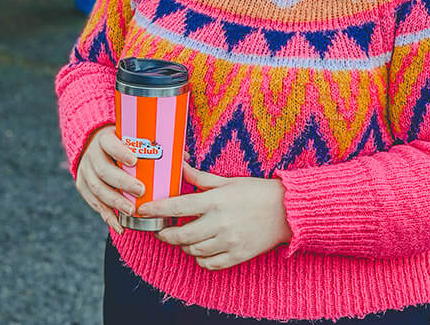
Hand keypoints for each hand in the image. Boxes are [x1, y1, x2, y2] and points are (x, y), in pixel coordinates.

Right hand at [75, 125, 144, 234]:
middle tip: (140, 190)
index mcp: (104, 139)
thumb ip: (153, 147)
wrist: (92, 146)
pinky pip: (94, 204)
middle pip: (104, 170)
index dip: (120, 152)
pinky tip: (120, 226)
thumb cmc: (119, 142)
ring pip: (97, 188)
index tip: (135, 160)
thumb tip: (184, 157)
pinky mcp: (83, 186)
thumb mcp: (129, 137)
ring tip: (131, 211)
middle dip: (122, 182)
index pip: (109, 144)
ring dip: (115, 201)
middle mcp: (91, 155)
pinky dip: (108, 216)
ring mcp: (85, 172)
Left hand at [138, 163, 292, 269]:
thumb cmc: (256, 192)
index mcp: (216, 201)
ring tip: (183, 238)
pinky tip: (200, 249)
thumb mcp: (228, 181)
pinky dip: (200, 258)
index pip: (177, 207)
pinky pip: (209, 263)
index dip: (156, 210)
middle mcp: (220, 222)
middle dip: (165, 234)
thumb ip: (201, 178)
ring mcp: (229, 241)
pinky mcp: (237, 255)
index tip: (143, 211)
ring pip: (193, 250)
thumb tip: (180, 166)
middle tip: (160, 230)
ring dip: (183, 245)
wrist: (286, 211)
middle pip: (180, 235)